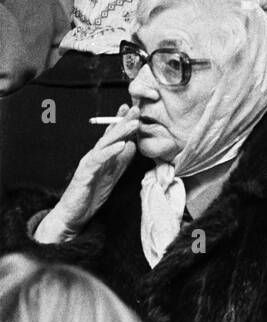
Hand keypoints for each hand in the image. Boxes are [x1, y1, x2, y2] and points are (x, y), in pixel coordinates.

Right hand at [39, 105, 139, 240]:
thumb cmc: (92, 193)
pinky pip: (98, 160)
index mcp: (101, 156)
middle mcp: (94, 156)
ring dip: (119, 132)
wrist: (74, 213)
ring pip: (104, 144)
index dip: (122, 121)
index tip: (134, 108)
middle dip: (123, 121)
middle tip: (136, 109)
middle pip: (109, 135)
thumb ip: (121, 160)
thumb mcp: (112, 174)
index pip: (112, 136)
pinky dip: (110, 152)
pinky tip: (122, 145)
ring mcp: (88, 164)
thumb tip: (132, 144)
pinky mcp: (84, 174)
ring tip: (133, 123)